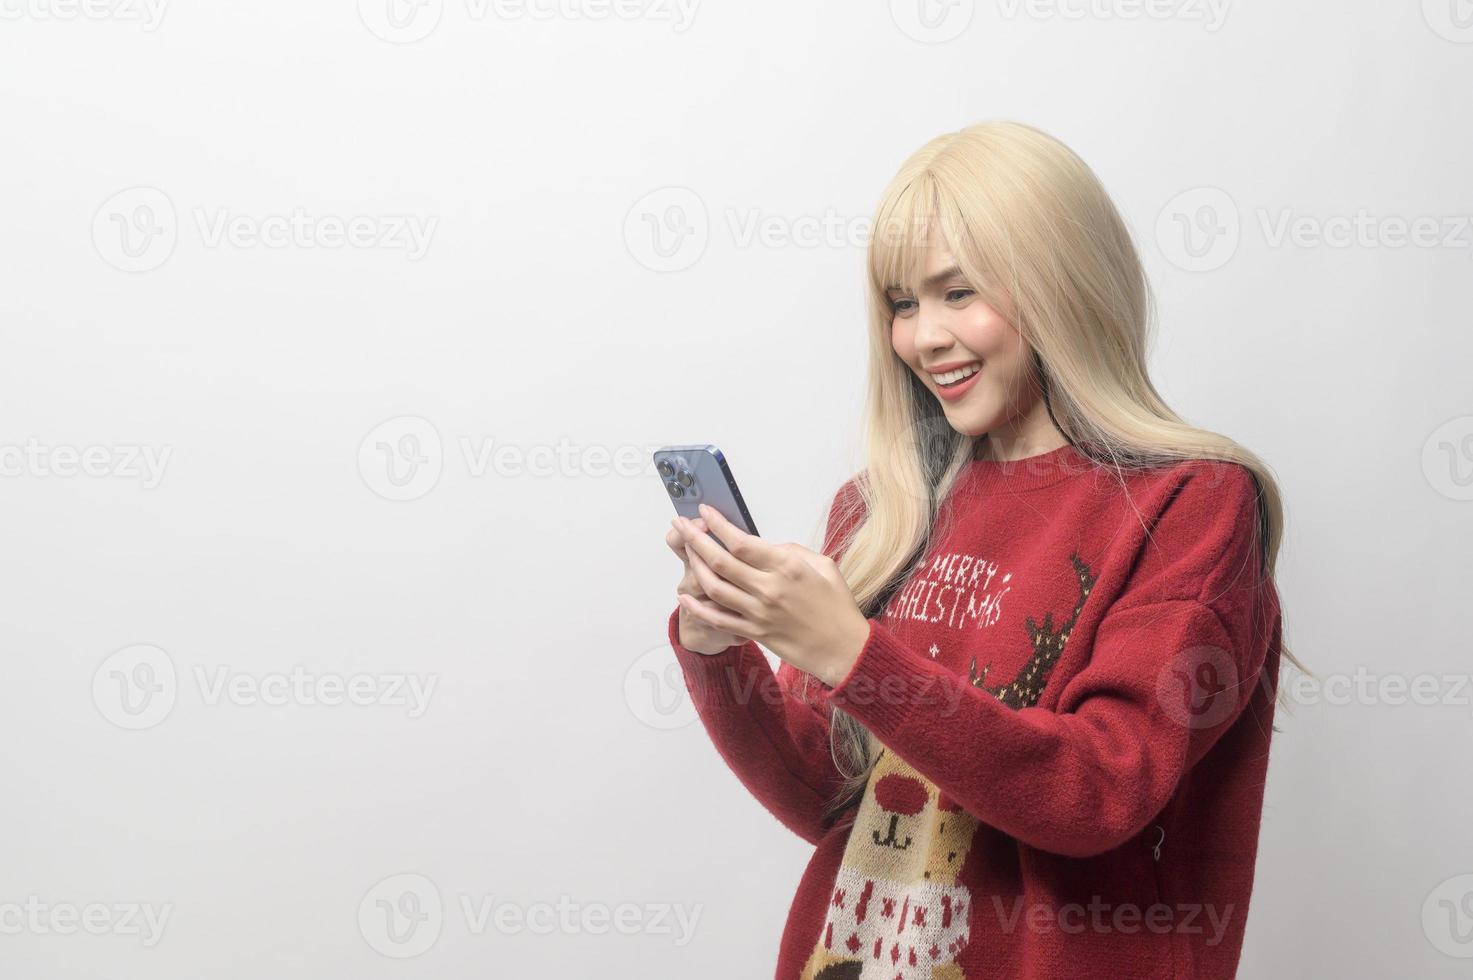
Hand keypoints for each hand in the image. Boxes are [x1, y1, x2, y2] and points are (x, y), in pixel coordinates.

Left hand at [673, 504, 870, 686]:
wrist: (844, 649)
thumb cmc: (837, 606)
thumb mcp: (824, 566)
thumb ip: (793, 551)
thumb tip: (767, 546)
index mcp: (787, 566)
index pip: (741, 541)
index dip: (717, 525)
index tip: (704, 512)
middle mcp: (769, 588)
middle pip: (720, 561)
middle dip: (694, 539)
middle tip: (679, 525)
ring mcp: (759, 612)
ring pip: (714, 587)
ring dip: (694, 567)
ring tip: (685, 552)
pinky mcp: (755, 632)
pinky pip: (719, 619)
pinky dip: (698, 608)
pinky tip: (684, 596)